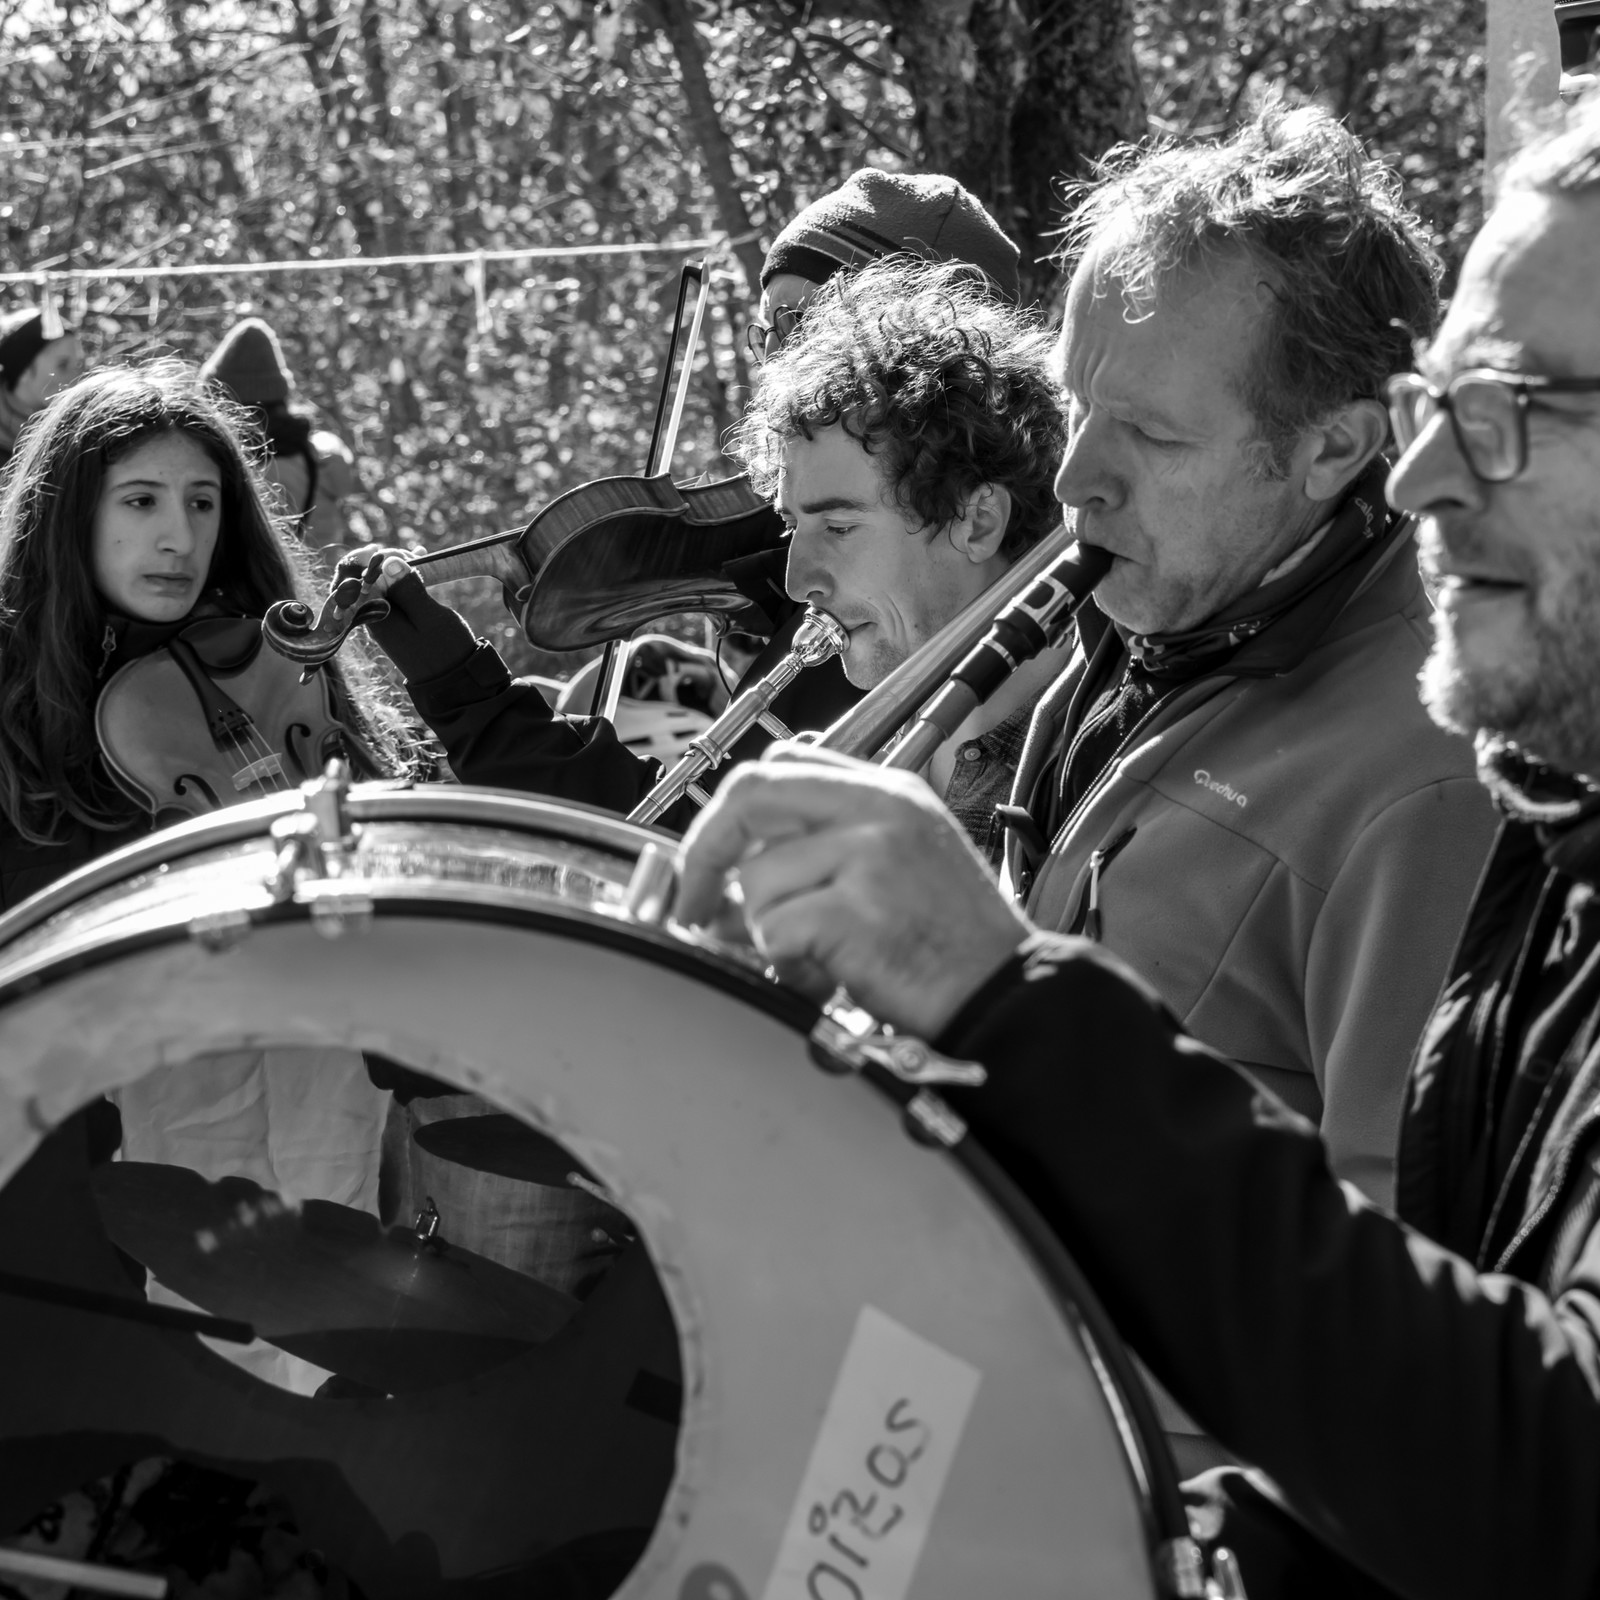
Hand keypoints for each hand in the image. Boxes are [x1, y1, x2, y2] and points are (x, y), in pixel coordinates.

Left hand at [332, 546, 478, 684]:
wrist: (453, 683)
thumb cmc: (445, 652)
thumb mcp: (431, 618)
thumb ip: (409, 589)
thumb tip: (389, 561)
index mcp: (374, 615)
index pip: (353, 576)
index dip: (372, 558)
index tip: (402, 555)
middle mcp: (373, 616)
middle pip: (363, 577)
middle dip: (385, 559)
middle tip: (414, 556)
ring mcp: (384, 618)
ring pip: (379, 582)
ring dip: (396, 565)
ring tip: (421, 556)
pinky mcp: (397, 619)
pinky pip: (392, 592)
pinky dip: (403, 577)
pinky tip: (419, 563)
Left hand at [675, 747, 1031, 1037]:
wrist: (1007, 997)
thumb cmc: (956, 945)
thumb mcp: (901, 865)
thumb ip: (826, 851)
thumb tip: (729, 879)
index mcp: (888, 792)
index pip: (783, 764)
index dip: (733, 810)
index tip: (715, 856)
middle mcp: (879, 810)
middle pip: (752, 794)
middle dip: (705, 853)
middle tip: (695, 905)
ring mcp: (870, 856)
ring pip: (756, 881)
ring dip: (766, 933)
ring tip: (815, 960)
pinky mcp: (856, 911)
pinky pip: (774, 931)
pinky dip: (786, 966)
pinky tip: (826, 978)